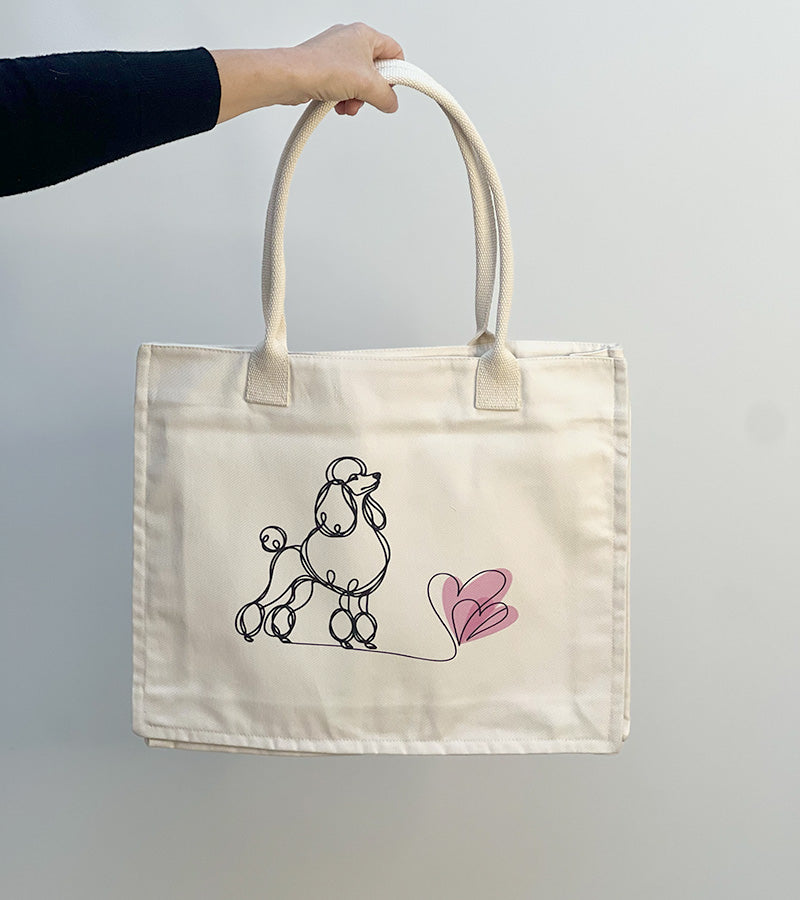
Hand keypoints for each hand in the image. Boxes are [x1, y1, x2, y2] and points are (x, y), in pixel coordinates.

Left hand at [290, 22, 404, 115]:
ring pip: (358, 81)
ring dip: (356, 98)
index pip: (394, 51)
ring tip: (348, 104)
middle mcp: (350, 40)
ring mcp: (335, 54)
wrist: (292, 78)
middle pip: (375, 71)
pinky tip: (337, 104)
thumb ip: (386, 96)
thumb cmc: (322, 68)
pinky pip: (342, 85)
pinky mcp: (324, 68)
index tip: (393, 89)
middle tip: (366, 98)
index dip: (397, 72)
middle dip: (371, 91)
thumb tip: (391, 103)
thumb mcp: (367, 85)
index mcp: (364, 34)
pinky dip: (343, 98)